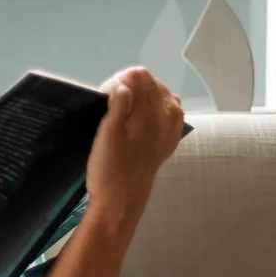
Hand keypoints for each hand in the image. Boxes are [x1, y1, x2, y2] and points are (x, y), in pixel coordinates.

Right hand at [85, 67, 184, 217]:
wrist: (122, 200)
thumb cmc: (109, 168)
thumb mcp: (108, 133)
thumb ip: (118, 103)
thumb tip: (124, 81)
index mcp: (153, 111)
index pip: (136, 76)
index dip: (116, 83)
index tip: (103, 99)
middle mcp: (169, 114)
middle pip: (149, 82)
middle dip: (128, 88)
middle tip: (109, 109)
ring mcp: (172, 125)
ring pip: (156, 94)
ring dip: (138, 98)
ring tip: (121, 116)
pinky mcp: (170, 136)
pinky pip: (163, 110)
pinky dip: (148, 110)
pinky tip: (136, 123)